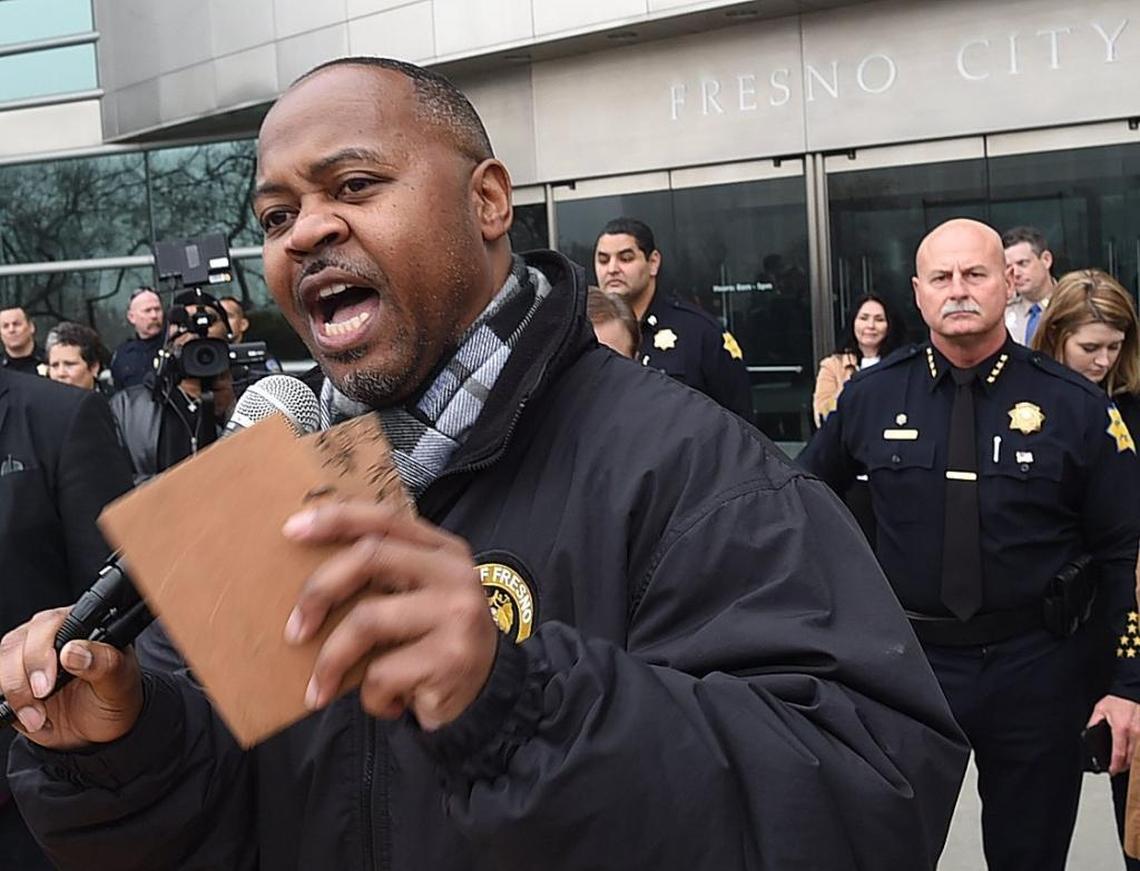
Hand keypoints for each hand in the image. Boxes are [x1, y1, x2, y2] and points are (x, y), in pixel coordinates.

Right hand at [0, 608, 142, 749]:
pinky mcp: (14, 680)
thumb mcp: (120, 681)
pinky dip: (7, 705)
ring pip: (3, 663)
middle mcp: (50, 635)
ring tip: (39, 718)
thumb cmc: (116, 695)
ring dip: (15, 695)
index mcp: (81, 625)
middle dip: (23, 678)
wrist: (101, 726)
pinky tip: (31, 719)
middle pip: (18, 643)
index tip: (47, 683)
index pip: (51, 623)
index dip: (41, 651)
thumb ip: (104, 663)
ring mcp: (28, 657)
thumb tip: (73, 651)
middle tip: (41, 700)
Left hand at [282, 501, 497, 730]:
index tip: (291, 529)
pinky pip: (381, 673)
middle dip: (319, 591)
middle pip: (370, 557)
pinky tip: (388, 702)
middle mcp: (454, 574)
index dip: (337, 518)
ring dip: (331, 660)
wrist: (487, 696)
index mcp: (443, 550)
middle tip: (294, 631)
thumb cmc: (433, 643)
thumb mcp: (417, 598)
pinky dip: (371, 697)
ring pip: (367, 620)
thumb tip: (305, 568)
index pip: (385, 518)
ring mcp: (457, 614)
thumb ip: (383, 576)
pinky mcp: (451, 659)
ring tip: (321, 688)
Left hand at [1088, 694, 1139, 774]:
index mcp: (1121, 728)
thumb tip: (1088, 735)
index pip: (1119, 754)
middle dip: (1123, 766)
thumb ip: (1094, 723)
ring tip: (1125, 763)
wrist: (1134, 690)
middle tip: (1117, 768)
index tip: (1111, 770)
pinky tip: (1134, 755)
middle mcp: (1136, 732)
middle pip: (1132, 759)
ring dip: (1133, 762)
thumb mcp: (1100, 710)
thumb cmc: (1118, 699)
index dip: (1115, 766)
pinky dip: (1139, 754)